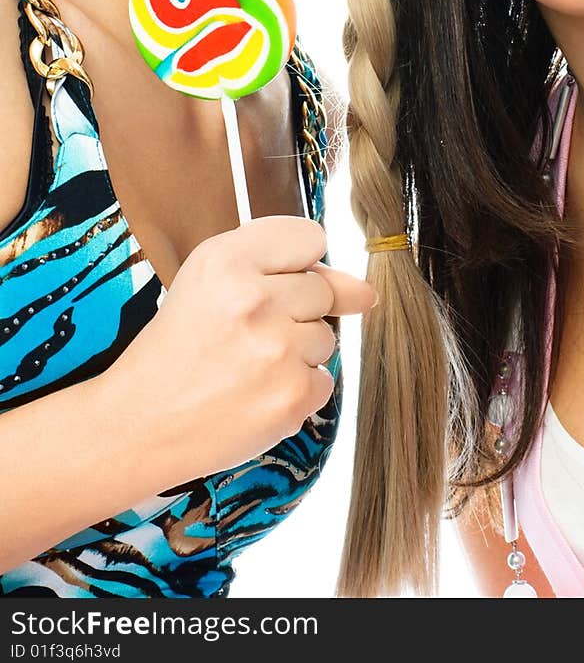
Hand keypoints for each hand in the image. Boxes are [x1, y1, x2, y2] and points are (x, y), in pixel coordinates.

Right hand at [109, 217, 374, 483]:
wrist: (138, 423)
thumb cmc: (178, 348)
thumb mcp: (208, 282)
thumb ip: (282, 267)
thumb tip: (366, 291)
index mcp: (226, 259)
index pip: (310, 238)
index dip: (296, 264)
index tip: (274, 284)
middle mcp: (253, 298)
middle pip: (323, 289)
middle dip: (297, 312)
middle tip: (249, 336)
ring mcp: (275, 350)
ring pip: (326, 338)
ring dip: (298, 353)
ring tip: (247, 368)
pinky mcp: (290, 398)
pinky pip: (324, 381)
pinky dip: (297, 392)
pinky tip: (256, 395)